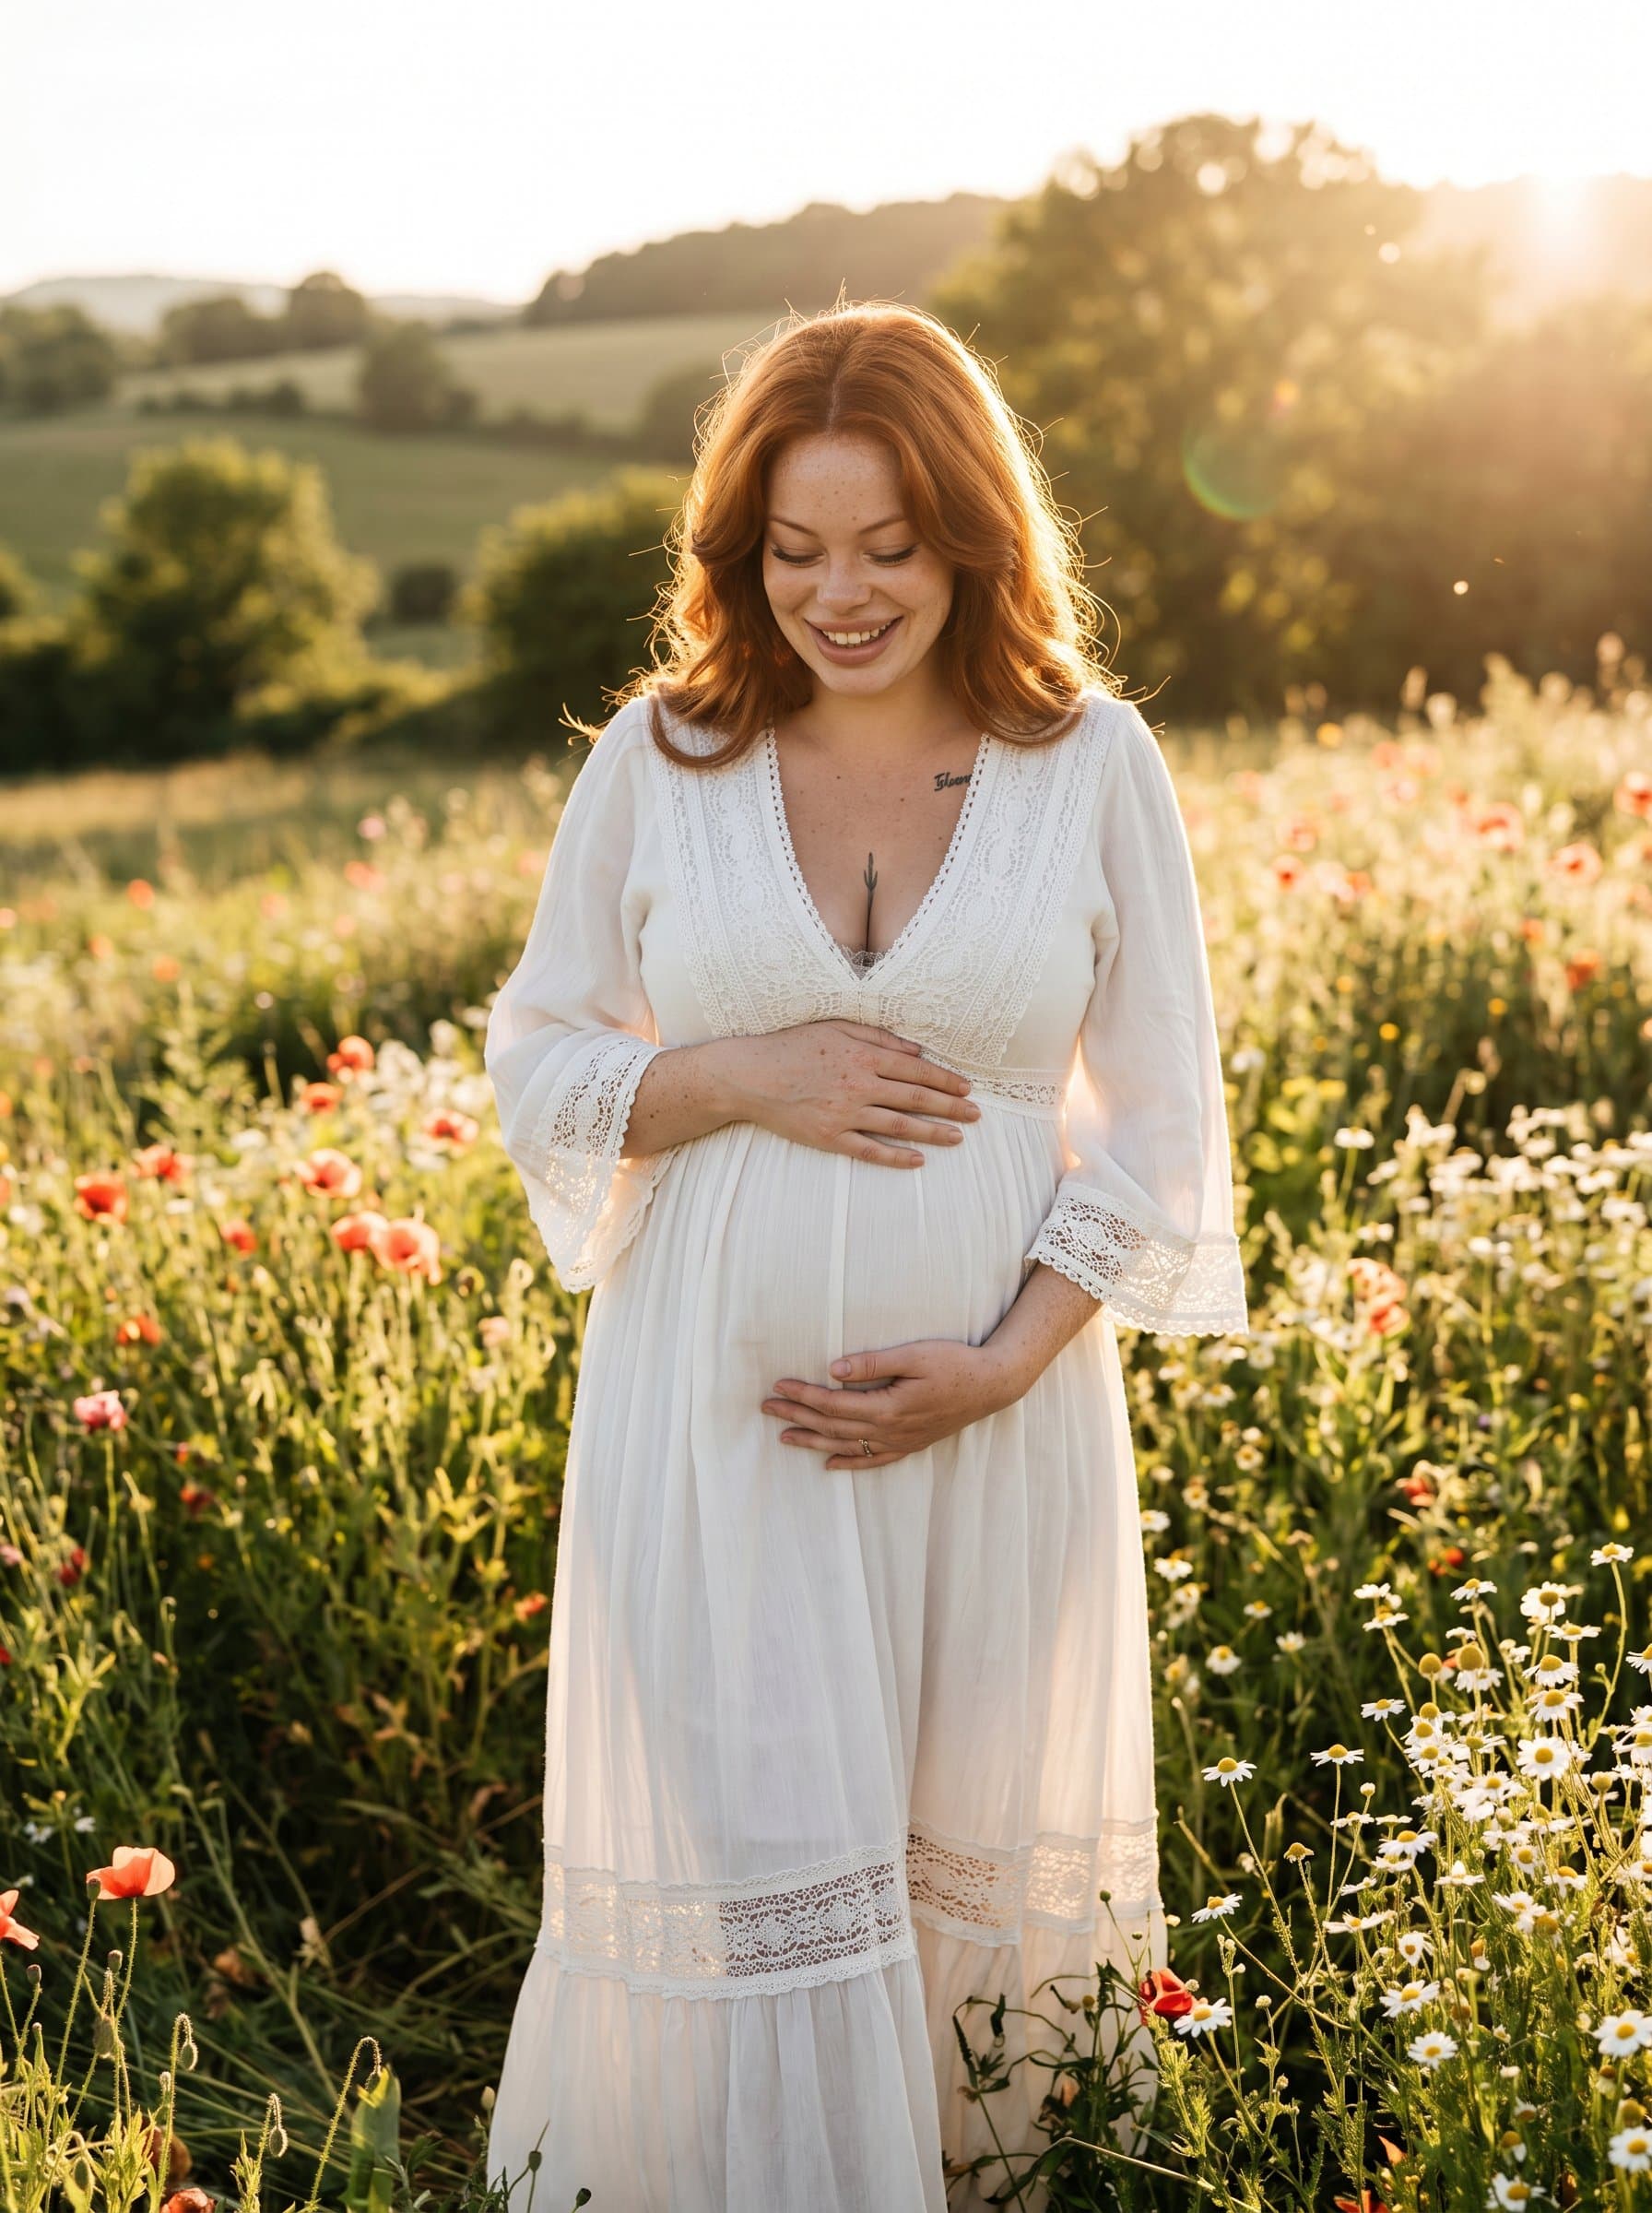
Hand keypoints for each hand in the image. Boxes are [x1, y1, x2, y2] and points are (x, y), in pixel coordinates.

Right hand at [715, 1020, 980, 1166]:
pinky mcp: (830, 1136)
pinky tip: (918, 1160)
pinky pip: (870, 1150)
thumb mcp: (836, 1027)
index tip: (966, 1089)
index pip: (915, 1069)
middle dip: (950, 1107)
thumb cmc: (792, 1046)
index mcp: (862, 1056)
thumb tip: (915, 1049)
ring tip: (957, 1137)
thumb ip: (878, 1037)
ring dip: (933, 1132)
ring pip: (900, 1125)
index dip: (945, 1080)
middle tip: (976, 1116)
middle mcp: (859, 1084)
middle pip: (915, 1098)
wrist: (750, 1076)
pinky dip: (896, 1156)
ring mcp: (845, 1113)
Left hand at [761, 1338, 1020, 1469]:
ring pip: (847, 1446)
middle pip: (832, 1426)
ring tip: (785, 1438)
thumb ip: (873, 1363)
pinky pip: (874, 1459)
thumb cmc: (955, 1363)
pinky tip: (830, 1464)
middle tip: (767, 1408)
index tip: (778, 1385)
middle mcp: (890, 1430)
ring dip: (813, 1442)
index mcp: (887, 1407)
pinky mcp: (911, 1444)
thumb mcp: (914, 1355)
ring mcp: (901, 1441)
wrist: (992, 1385)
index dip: (802, 1395)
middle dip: (797, 1417)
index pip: (832, 1403)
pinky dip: (850, 1462)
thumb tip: (834, 1368)